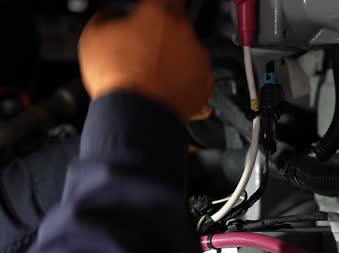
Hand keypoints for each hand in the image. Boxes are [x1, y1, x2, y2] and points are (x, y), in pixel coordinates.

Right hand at [78, 0, 213, 120]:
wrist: (136, 115)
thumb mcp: (94, 37)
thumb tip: (112, 15)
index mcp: (157, 13)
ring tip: (154, 75)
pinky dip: (186, 79)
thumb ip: (107, 17)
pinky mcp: (205, 80)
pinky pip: (197, 74)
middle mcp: (183, 31)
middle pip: (177, 24)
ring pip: (188, 50)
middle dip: (164, 34)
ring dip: (175, 57)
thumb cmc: (117, 78)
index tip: (158, 8)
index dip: (161, 3)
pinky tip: (167, 87)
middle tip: (146, 50)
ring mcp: (197, 56)